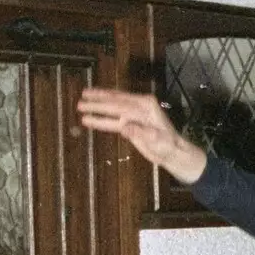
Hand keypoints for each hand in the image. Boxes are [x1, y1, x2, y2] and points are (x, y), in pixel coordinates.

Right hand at [75, 89, 207, 185]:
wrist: (174, 153)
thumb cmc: (168, 146)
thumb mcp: (157, 140)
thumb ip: (141, 132)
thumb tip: (124, 127)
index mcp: (146, 106)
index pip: (121, 104)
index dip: (104, 104)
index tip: (88, 103)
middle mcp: (139, 105)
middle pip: (115, 102)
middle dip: (97, 103)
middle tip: (80, 102)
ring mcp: (135, 113)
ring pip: (113, 107)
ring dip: (97, 106)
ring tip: (81, 103)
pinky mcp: (131, 122)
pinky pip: (114, 118)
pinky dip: (102, 117)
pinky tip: (91, 115)